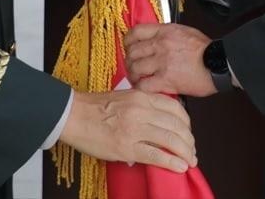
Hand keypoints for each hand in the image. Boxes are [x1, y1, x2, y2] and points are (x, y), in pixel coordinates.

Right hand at [59, 88, 196, 172]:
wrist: (72, 115)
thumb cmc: (94, 107)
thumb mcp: (124, 98)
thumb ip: (143, 106)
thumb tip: (158, 122)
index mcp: (142, 97)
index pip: (176, 108)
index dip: (187, 123)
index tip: (188, 132)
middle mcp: (142, 111)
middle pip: (177, 126)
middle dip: (189, 141)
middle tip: (192, 151)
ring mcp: (135, 129)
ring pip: (171, 140)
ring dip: (185, 153)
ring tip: (189, 161)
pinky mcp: (127, 147)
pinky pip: (156, 155)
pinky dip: (172, 162)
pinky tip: (179, 167)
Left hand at [124, 24, 216, 96]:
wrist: (218, 64)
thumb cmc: (206, 50)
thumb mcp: (185, 32)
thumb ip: (167, 34)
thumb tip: (155, 39)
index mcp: (165, 31)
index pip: (136, 31)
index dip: (128, 40)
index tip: (128, 46)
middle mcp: (161, 45)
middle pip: (132, 51)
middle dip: (129, 60)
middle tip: (132, 66)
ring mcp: (162, 62)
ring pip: (135, 67)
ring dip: (133, 74)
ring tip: (136, 78)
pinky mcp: (166, 79)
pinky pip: (144, 84)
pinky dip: (140, 87)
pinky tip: (143, 88)